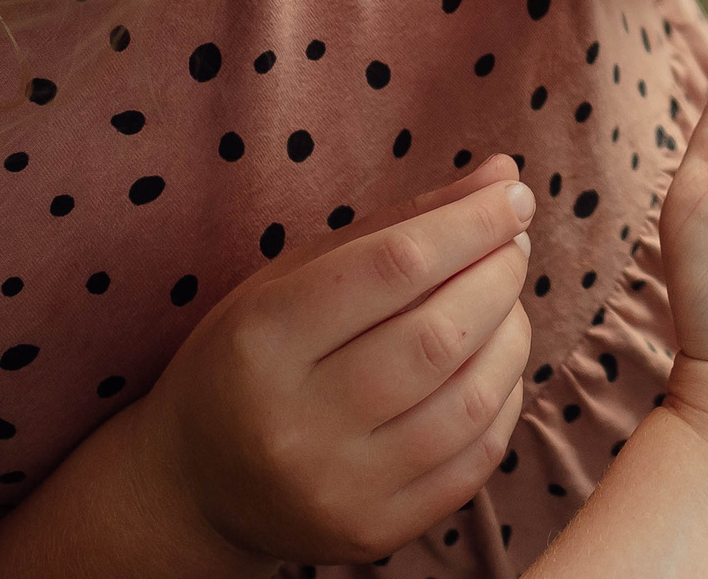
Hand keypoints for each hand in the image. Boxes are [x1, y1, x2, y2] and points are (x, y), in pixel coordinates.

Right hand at [131, 156, 536, 566]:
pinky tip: (494, 363)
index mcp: (264, 341)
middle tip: (513, 243)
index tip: (514, 196)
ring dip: (512, 333)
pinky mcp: (372, 532)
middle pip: (439, 336)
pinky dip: (504, 398)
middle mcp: (294, 424)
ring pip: (469, 399)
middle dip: (498, 274)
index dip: (470, 225)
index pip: (395, 267)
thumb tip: (504, 175)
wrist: (193, 483)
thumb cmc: (255, 354)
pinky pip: (475, 458)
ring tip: (506, 299)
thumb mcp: (298, 275)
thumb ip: (402, 223)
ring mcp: (335, 489)